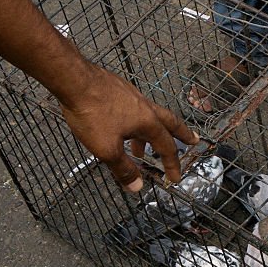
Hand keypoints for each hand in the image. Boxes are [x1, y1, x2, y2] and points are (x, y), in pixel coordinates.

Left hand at [59, 63, 197, 191]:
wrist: (74, 80)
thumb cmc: (92, 113)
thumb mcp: (107, 149)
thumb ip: (123, 169)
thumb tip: (137, 186)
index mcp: (148, 122)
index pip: (166, 147)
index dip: (172, 165)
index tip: (174, 178)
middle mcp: (145, 107)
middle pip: (170, 122)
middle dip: (182, 134)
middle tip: (193, 140)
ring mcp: (132, 96)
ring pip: (151, 116)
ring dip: (153, 132)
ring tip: (144, 148)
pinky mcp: (118, 89)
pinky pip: (135, 108)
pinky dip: (137, 122)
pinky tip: (123, 127)